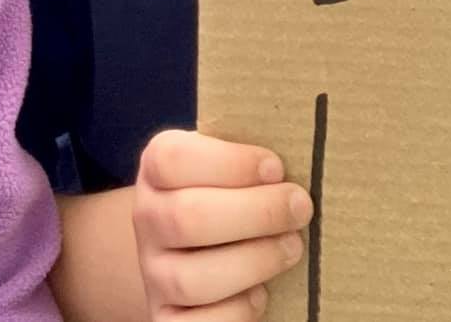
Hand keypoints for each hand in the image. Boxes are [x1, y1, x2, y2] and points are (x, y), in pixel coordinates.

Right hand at [132, 131, 311, 320]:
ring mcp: (153, 273)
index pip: (172, 160)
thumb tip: (303, 147)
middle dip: (256, 213)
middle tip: (300, 208)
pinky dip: (237, 312)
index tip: (276, 167)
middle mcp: (147, 219)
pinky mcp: (166, 318)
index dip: (229, 163)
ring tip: (292, 248)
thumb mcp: (229, 166)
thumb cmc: (230, 196)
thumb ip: (250, 158)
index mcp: (156, 169)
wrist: (198, 250)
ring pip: (192, 278)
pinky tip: (261, 293)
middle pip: (187, 218)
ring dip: (254, 261)